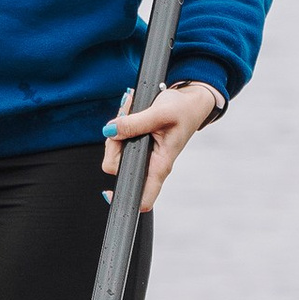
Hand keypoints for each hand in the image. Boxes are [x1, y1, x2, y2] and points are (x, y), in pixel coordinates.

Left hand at [102, 80, 221, 208]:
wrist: (191, 101)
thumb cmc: (183, 110)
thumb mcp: (160, 113)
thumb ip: (134, 124)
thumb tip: (110, 131)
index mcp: (160, 165)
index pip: (143, 197)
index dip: (123, 198)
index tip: (107, 192)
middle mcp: (150, 163)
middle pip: (116, 167)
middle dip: (113, 144)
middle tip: (123, 121)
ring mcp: (142, 155)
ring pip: (114, 151)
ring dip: (116, 130)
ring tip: (131, 112)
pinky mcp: (137, 144)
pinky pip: (118, 139)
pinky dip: (119, 125)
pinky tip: (130, 112)